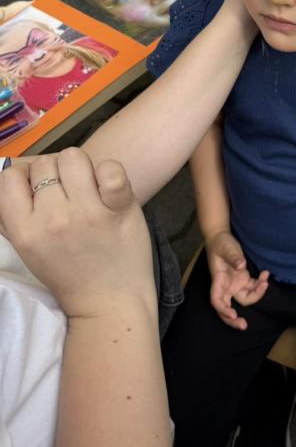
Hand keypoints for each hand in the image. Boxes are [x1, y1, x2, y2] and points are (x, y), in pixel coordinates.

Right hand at [0, 148, 155, 317]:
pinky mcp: (119, 208)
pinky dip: (110, 172)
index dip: (24, 177)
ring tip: (89, 190)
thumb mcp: (30, 248)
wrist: (110, 303)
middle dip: (55, 173)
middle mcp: (53, 219)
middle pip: (45, 163)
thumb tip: (14, 171)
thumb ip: (18, 214)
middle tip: (69, 194)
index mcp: (25, 231)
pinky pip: (110, 168)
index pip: (9, 178)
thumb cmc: (69, 273)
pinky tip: (110, 190)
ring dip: (81, 168)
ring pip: (74, 157)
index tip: (39, 190)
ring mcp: (88, 212)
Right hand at [206, 230, 268, 329]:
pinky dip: (259, 284)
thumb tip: (241, 266)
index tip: (233, 314)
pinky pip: (252, 288)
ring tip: (265, 282)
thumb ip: (233, 256)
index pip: (217, 300)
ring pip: (244, 299)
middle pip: (227, 308)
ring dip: (256, 295)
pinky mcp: (243, 279)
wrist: (222, 238)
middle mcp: (226, 287)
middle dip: (234, 320)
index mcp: (218, 281)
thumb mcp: (226, 248)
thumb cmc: (221, 244)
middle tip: (244, 325)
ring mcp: (235, 284)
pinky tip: (265, 274)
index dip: (223, 310)